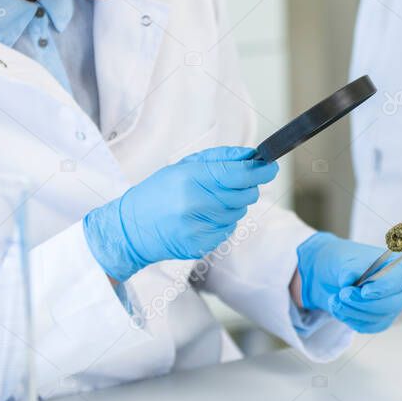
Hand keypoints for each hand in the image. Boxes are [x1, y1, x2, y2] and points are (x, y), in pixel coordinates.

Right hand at [83, 147, 277, 281]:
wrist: (130, 230)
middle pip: (245, 194)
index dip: (260, 170)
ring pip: (239, 212)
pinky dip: (222, 222)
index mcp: (191, 179)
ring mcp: (199, 227)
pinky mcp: (201, 245)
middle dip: (247, 187)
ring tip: (206, 203)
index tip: (271, 166)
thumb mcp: (183, 167)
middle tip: (234, 184)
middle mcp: (196, 203)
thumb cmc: (157, 194)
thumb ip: (219, 159)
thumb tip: (251, 156)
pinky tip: (201, 219)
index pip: (238, 174)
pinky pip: (228, 229)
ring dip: (232, 206)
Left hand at [296, 232, 401, 333]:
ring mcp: (394, 307)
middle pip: (392, 304)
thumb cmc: (348, 263)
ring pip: (377, 317)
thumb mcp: (348, 259)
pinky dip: (349, 318)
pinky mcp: (381, 321)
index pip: (400, 280)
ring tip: (334, 299)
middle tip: (343, 295)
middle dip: (364, 303)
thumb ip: (351, 268)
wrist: (337, 276)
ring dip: (351, 310)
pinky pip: (367, 326)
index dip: (383, 288)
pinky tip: (338, 307)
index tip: (364, 292)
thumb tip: (348, 279)